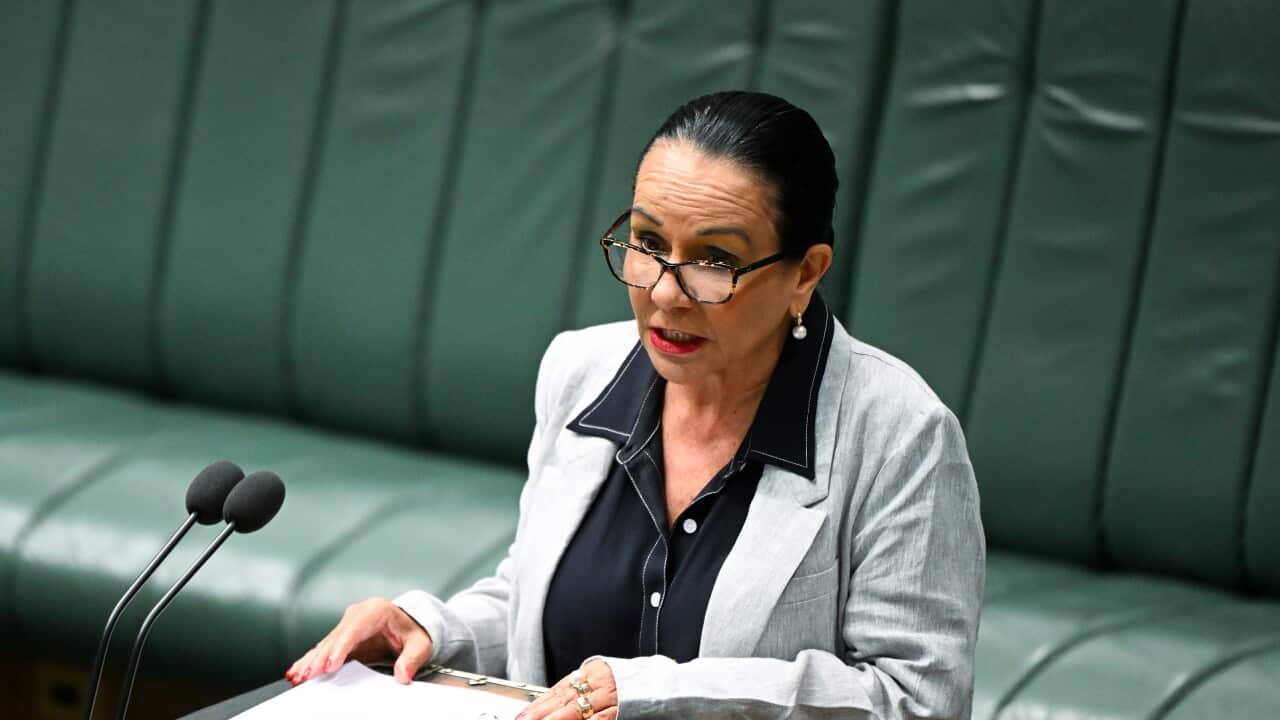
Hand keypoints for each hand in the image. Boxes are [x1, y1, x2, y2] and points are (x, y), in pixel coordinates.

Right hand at [285, 597, 432, 685]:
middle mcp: (358, 614)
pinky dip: (311, 660)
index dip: (340, 648)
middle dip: (319, 658)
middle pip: (335, 637)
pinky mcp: (343, 637)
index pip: (354, 630)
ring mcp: (348, 625)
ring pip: (325, 644)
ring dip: (310, 661)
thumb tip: (403, 674)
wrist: (411, 626)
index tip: (330, 665)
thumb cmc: (414, 632)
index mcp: (377, 610)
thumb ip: (412, 659)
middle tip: (306, 675)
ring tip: (296, 676)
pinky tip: (297, 671)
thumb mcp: (420, 645)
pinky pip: (325, 649)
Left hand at [518, 659, 617, 719]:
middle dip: (541, 715)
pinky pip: (598, 719)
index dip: (537, 705)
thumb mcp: (598, 677)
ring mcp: (608, 699)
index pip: (557, 691)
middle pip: (563, 702)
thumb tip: (549, 703)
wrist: (658, 682)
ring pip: (577, 712)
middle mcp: (597, 684)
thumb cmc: (626, 681)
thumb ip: (576, 688)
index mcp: (590, 673)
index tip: (522, 716)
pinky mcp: (619, 712)